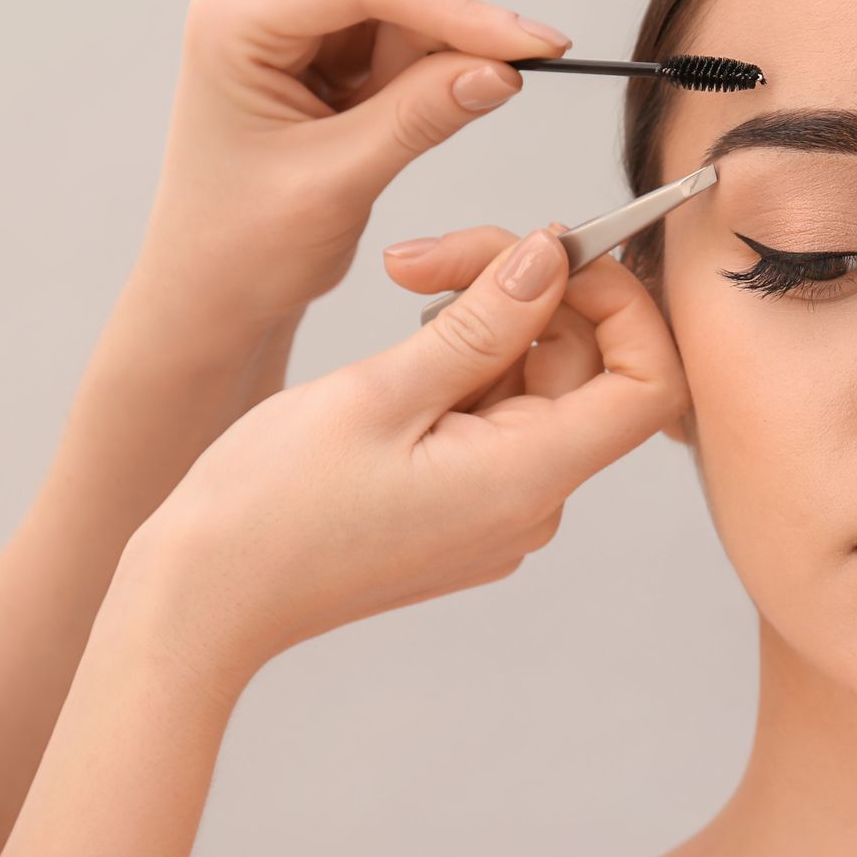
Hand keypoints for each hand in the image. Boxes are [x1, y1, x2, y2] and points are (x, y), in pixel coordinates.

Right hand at [129, 224, 689, 686]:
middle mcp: (535, 503)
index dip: (623, 306)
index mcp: (530, 478)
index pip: (650, 383)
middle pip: (586, 368)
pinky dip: (466, 371)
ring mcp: (504, 510)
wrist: (205, 599)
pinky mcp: (470, 508)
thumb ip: (482, 323)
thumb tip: (552, 260)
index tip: (557, 257)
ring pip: (537, 385)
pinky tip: (402, 362)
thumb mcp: (381, 391)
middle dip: (525, 294)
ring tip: (404, 304)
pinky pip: (500, 420)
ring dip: (486, 326)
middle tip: (429, 259)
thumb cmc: (272, 508)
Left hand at [131, 0, 573, 345]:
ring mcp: (295, 0)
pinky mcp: (329, 26)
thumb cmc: (246, 242)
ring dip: (426, 24)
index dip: (459, 8)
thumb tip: (503, 67)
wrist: (216, 286)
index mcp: (236, 17)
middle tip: (431, 70)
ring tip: (391, 113)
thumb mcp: (338, 185)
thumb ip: (422, 117)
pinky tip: (395, 107)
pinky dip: (425, 44)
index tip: (534, 47)